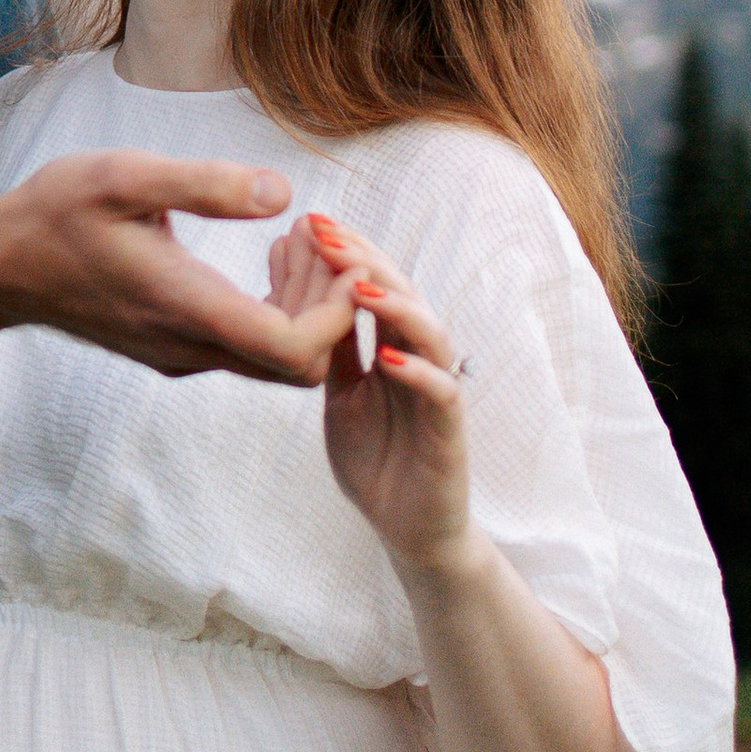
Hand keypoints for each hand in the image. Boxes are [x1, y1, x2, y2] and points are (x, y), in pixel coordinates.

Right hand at [0, 155, 365, 385]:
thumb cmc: (57, 213)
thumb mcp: (126, 177)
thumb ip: (206, 186)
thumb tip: (283, 194)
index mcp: (186, 309)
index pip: (294, 349)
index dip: (339, 311)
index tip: (343, 253)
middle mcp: (189, 348)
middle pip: (297, 363)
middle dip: (331, 305)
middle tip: (326, 238)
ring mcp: (181, 356)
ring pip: (275, 358)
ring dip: (306, 305)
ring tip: (299, 238)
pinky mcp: (174, 350)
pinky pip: (249, 348)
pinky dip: (277, 308)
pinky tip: (269, 255)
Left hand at [265, 211, 471, 566]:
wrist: (408, 529)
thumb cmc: (377, 459)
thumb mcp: (340, 396)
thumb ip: (332, 351)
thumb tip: (300, 296)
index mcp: (392, 347)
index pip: (374, 287)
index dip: (347, 255)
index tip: (308, 223)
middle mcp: (419, 359)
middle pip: (402, 296)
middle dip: (365, 261)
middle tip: (325, 233)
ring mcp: (438, 391)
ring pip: (429, 334)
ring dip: (395, 307)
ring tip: (357, 287)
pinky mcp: (450, 429)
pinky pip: (441, 392)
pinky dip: (417, 372)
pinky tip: (386, 358)